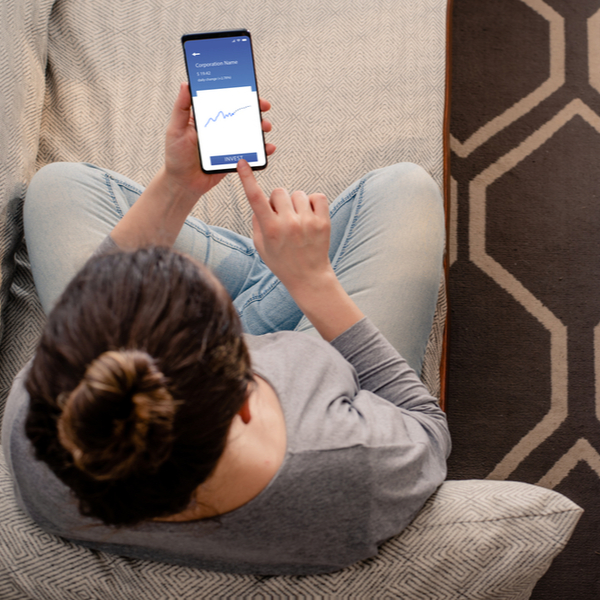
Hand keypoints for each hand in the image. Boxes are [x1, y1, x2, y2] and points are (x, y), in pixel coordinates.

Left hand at [164, 83, 275, 197]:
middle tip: (264, 107)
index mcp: (207, 118)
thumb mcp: (176, 129)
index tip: (250, 90)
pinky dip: (261, 150)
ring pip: (248, 133)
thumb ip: (181, 108)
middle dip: (255, 110)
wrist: (183, 183)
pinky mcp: (234, 158)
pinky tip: (268, 148)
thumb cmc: (176, 155)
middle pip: (241, 115)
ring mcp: (228, 144)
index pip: (225, 101)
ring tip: (265, 127)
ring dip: (260, 128)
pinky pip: (250, 153)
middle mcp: (220, 129)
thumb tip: (185, 85)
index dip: (238, 94)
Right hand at [236, 159, 331, 290]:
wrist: (309, 277)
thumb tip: (260, 202)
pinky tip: (309, 216)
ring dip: (296, 203)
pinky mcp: (323, 222)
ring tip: (298, 221)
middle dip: (278, 201)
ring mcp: (307, 222)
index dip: (247, 178)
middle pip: (279, 191)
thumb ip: (257, 222)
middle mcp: (288, 224)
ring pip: (298, 193)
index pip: (255, 198)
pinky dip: (312, 202)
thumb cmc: (282, 262)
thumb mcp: (260, 246)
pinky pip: (317, 196)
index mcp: (270, 229)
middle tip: (282, 218)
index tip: (242, 163)